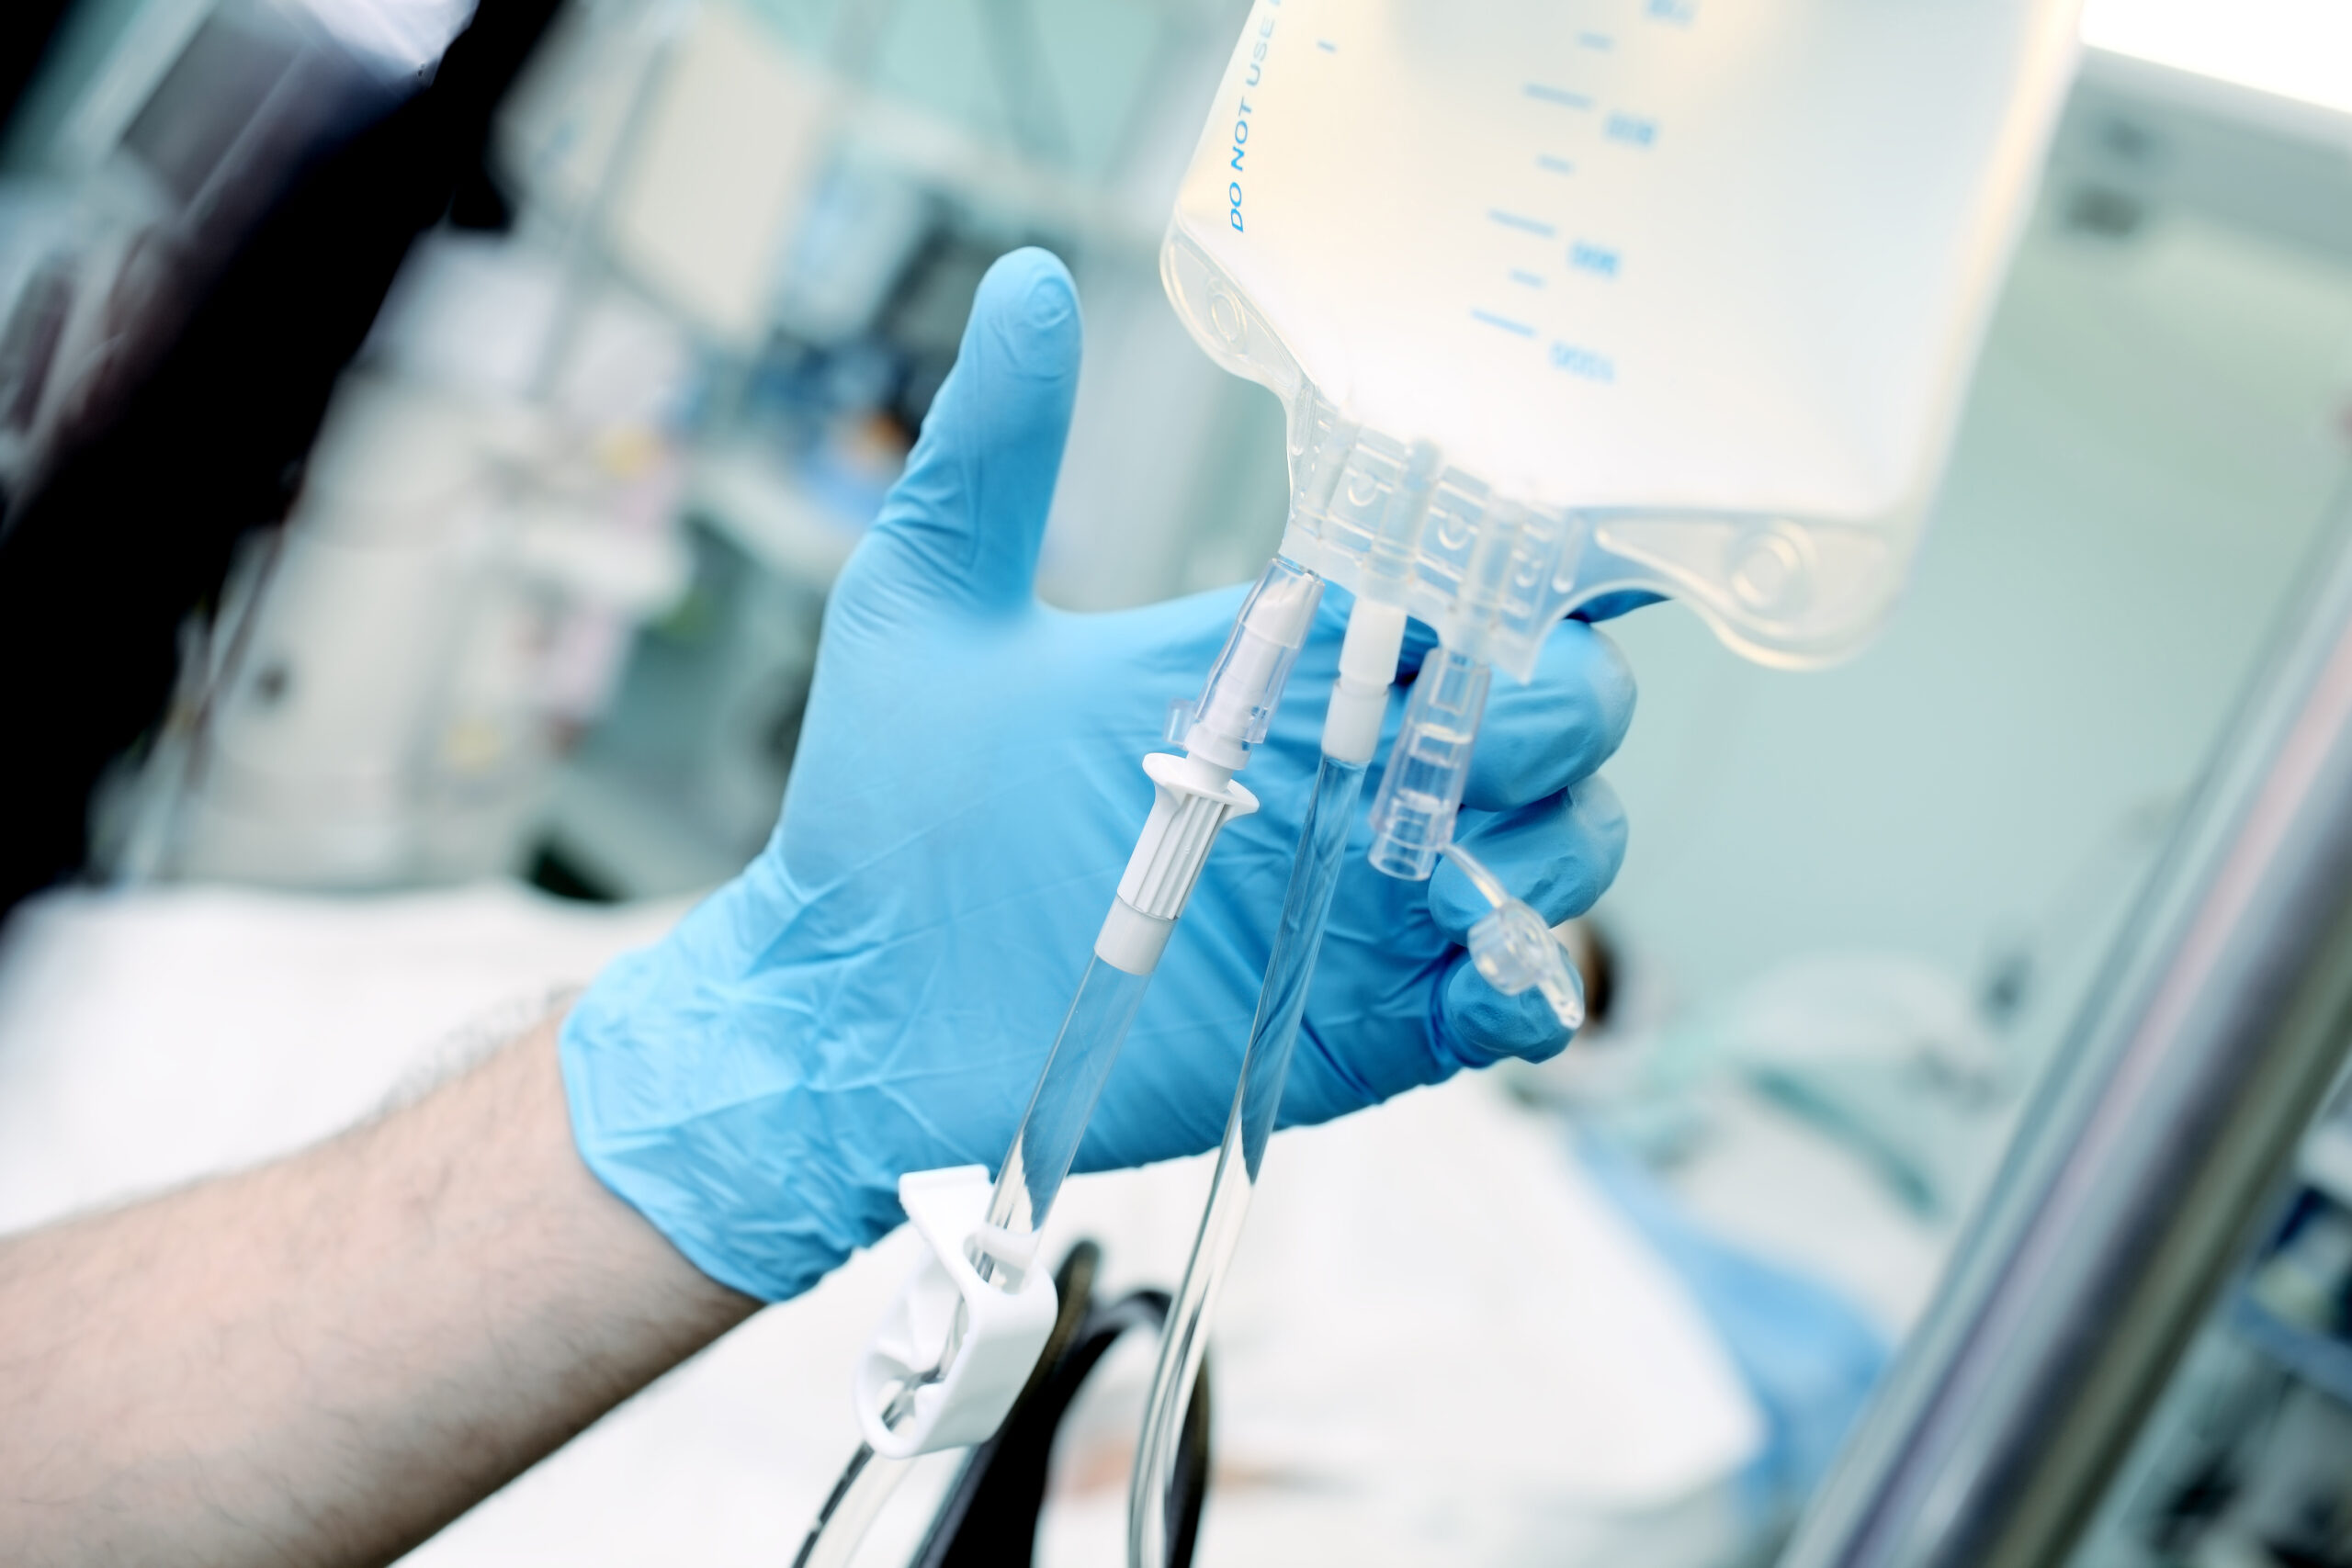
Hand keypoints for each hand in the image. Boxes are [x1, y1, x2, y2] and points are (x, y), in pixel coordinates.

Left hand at [559, 250, 1634, 1301]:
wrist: (852, 1018)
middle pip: (1553, 716)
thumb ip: (992, 455)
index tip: (1509, 578)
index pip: (1460, 597)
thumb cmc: (879, 818)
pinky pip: (1517, 1001)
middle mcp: (1342, 774)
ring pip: (1563, 844)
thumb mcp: (922, 609)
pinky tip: (1473, 967)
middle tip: (1461, 731)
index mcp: (1275, 666)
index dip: (1518, 578)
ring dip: (1553, 840)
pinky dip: (1534, 984)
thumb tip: (1028, 282)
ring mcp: (1364, 903)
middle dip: (1558, 707)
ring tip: (1438, 859)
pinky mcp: (1364, 1026)